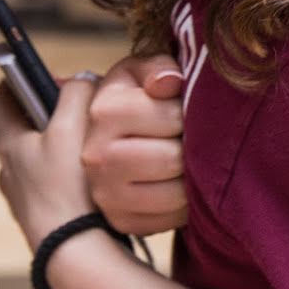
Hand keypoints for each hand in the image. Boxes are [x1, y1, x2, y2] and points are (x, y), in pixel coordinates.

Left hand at [0, 74, 100, 251]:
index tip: (45, 73)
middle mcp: (9, 169)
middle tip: (80, 109)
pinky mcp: (41, 218)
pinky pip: (52, 186)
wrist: (70, 252)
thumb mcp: (72, 128)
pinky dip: (68, 176)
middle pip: (23, 128)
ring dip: (61, 147)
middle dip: (49, 113)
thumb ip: (76, 94)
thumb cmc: (67, 187)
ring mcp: (23, 197)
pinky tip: (94, 182)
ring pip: (39, 158)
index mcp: (8, 143)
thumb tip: (82, 80)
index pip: (2, 97)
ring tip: (93, 146)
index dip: (20, 78)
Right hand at [83, 55, 187, 236]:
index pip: (171, 118)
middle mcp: (96, 156)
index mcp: (104, 111)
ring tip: (187, 160)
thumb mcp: (145, 72)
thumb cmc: (140, 97)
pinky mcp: (122, 222)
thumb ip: (159, 67)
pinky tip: (178, 184)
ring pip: (176, 194)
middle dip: (190, 147)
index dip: (186, 113)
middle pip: (174, 159)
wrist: (118, 136)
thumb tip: (167, 84)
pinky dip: (185, 206)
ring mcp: (106, 194)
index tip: (182, 111)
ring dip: (192, 177)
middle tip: (188, 139)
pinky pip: (171, 220)